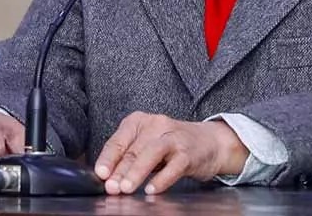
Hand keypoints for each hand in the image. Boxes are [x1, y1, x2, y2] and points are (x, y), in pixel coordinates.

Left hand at [93, 112, 247, 194]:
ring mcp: (174, 138)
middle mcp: (156, 125)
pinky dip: (161, 179)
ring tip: (126, 188)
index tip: (100, 174)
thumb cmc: (171, 145)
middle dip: (119, 170)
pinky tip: (151, 190)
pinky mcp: (189, 153)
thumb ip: (128, 158)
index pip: (119, 140)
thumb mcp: (146, 146)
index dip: (108, 158)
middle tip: (111, 187)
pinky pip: (174, 166)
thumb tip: (107, 178)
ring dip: (137, 171)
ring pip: (152, 153)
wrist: (211, 142)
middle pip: (134, 149)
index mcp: (140, 121)